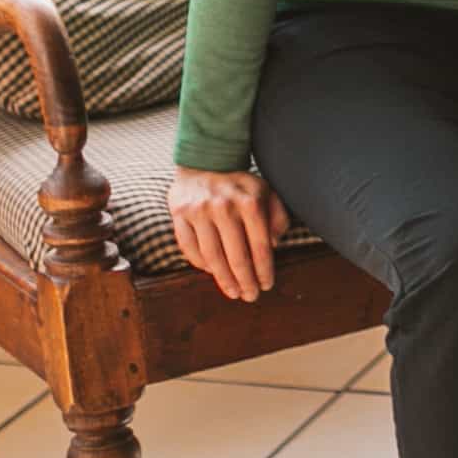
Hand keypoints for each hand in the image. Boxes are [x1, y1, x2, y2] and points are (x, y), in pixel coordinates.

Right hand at [169, 166, 288, 301]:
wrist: (204, 161)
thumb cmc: (239, 185)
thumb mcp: (266, 192)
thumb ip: (277, 216)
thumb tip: (274, 245)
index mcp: (249, 202)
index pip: (260, 246)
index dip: (264, 270)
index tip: (266, 285)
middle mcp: (224, 207)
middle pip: (237, 256)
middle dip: (246, 281)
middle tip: (250, 296)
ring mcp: (199, 211)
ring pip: (212, 257)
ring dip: (224, 279)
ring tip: (233, 292)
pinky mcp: (180, 215)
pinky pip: (189, 248)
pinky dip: (201, 264)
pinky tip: (212, 273)